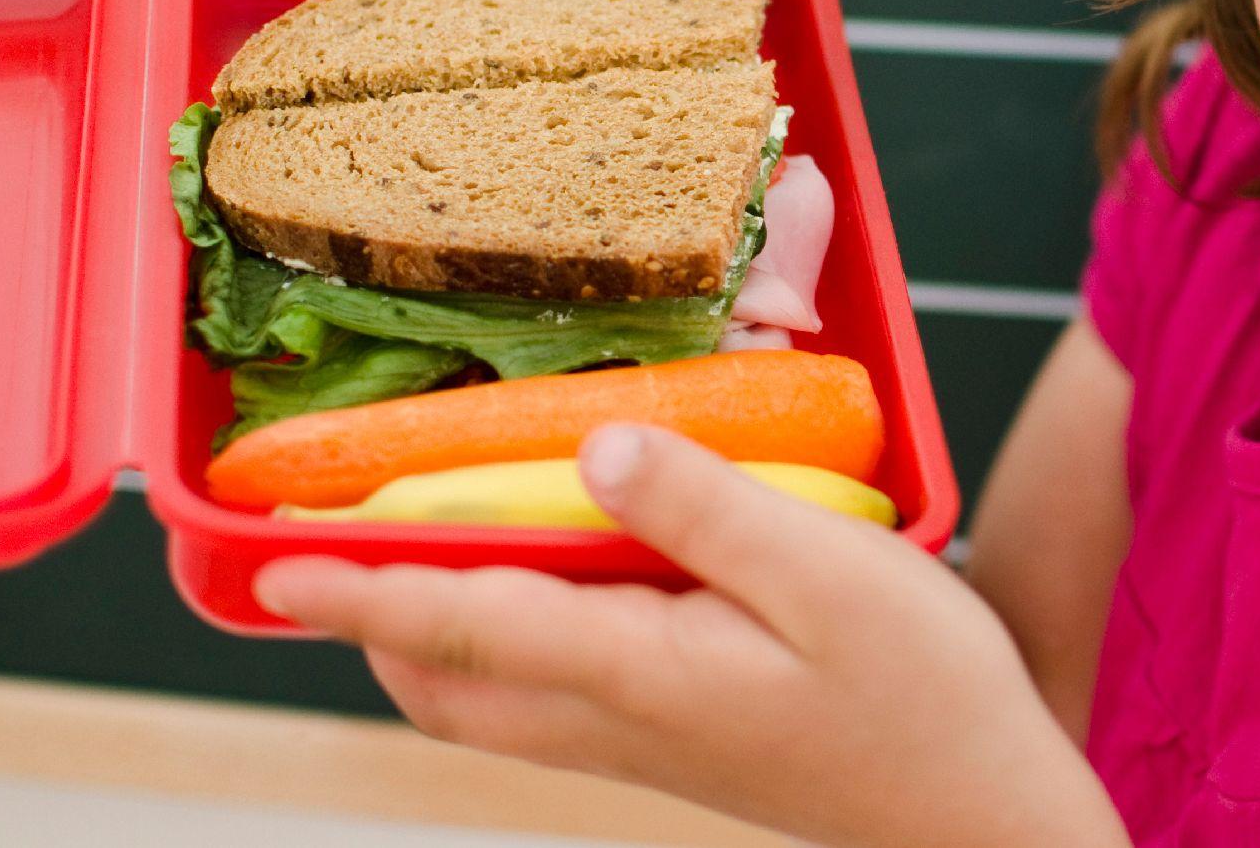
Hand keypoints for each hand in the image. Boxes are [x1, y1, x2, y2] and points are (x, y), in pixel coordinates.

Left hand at [253, 425, 1131, 847]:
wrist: (983, 815)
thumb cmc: (925, 696)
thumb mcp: (829, 575)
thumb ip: (704, 506)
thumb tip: (592, 449)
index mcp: (639, 671)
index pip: (464, 621)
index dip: (360, 587)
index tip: (276, 562)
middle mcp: (619, 720)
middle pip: (447, 681)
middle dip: (373, 621)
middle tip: (334, 539)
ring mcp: (646, 744)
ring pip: (490, 700)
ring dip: (433, 634)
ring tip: (424, 548)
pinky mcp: (680, 743)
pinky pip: (548, 700)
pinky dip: (505, 644)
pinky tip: (554, 581)